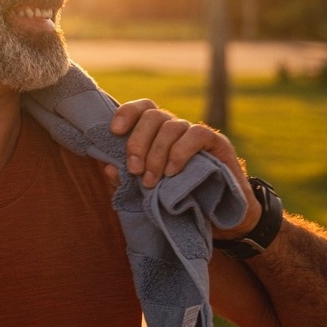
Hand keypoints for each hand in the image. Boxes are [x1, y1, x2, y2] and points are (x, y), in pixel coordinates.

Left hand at [108, 99, 260, 235]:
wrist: (219, 217)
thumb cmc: (177, 200)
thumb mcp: (144, 193)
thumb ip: (125, 181)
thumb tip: (108, 168)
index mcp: (156, 134)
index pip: (142, 109)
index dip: (126, 113)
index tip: (114, 131)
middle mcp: (175, 128)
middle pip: (153, 115)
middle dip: (138, 141)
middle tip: (134, 169)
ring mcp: (195, 134)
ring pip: (171, 126)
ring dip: (156, 153)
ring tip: (151, 181)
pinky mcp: (217, 143)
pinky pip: (196, 134)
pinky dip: (180, 152)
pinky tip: (172, 171)